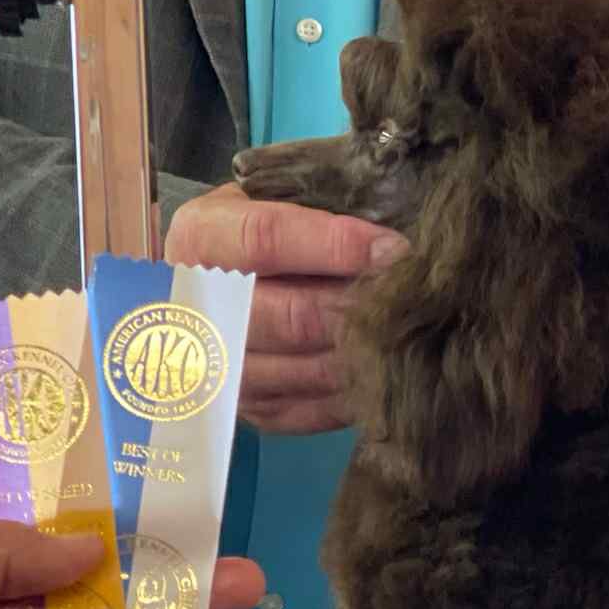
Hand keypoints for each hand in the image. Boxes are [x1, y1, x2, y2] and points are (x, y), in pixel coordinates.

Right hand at [164, 182, 407, 434]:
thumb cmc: (268, 230)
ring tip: (407, 335)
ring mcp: (220, 369)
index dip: (336, 245)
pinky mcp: (250, 410)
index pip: (265, 239)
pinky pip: (312, 410)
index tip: (394, 250)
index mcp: (201, 237)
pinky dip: (356, 392)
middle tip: (411, 301)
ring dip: (363, 354)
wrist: (223, 283)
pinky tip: (387, 370)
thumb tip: (389, 234)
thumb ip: (319, 207)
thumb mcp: (278, 198)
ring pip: (304, 370)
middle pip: (289, 317)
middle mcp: (198, 307)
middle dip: (359, 309)